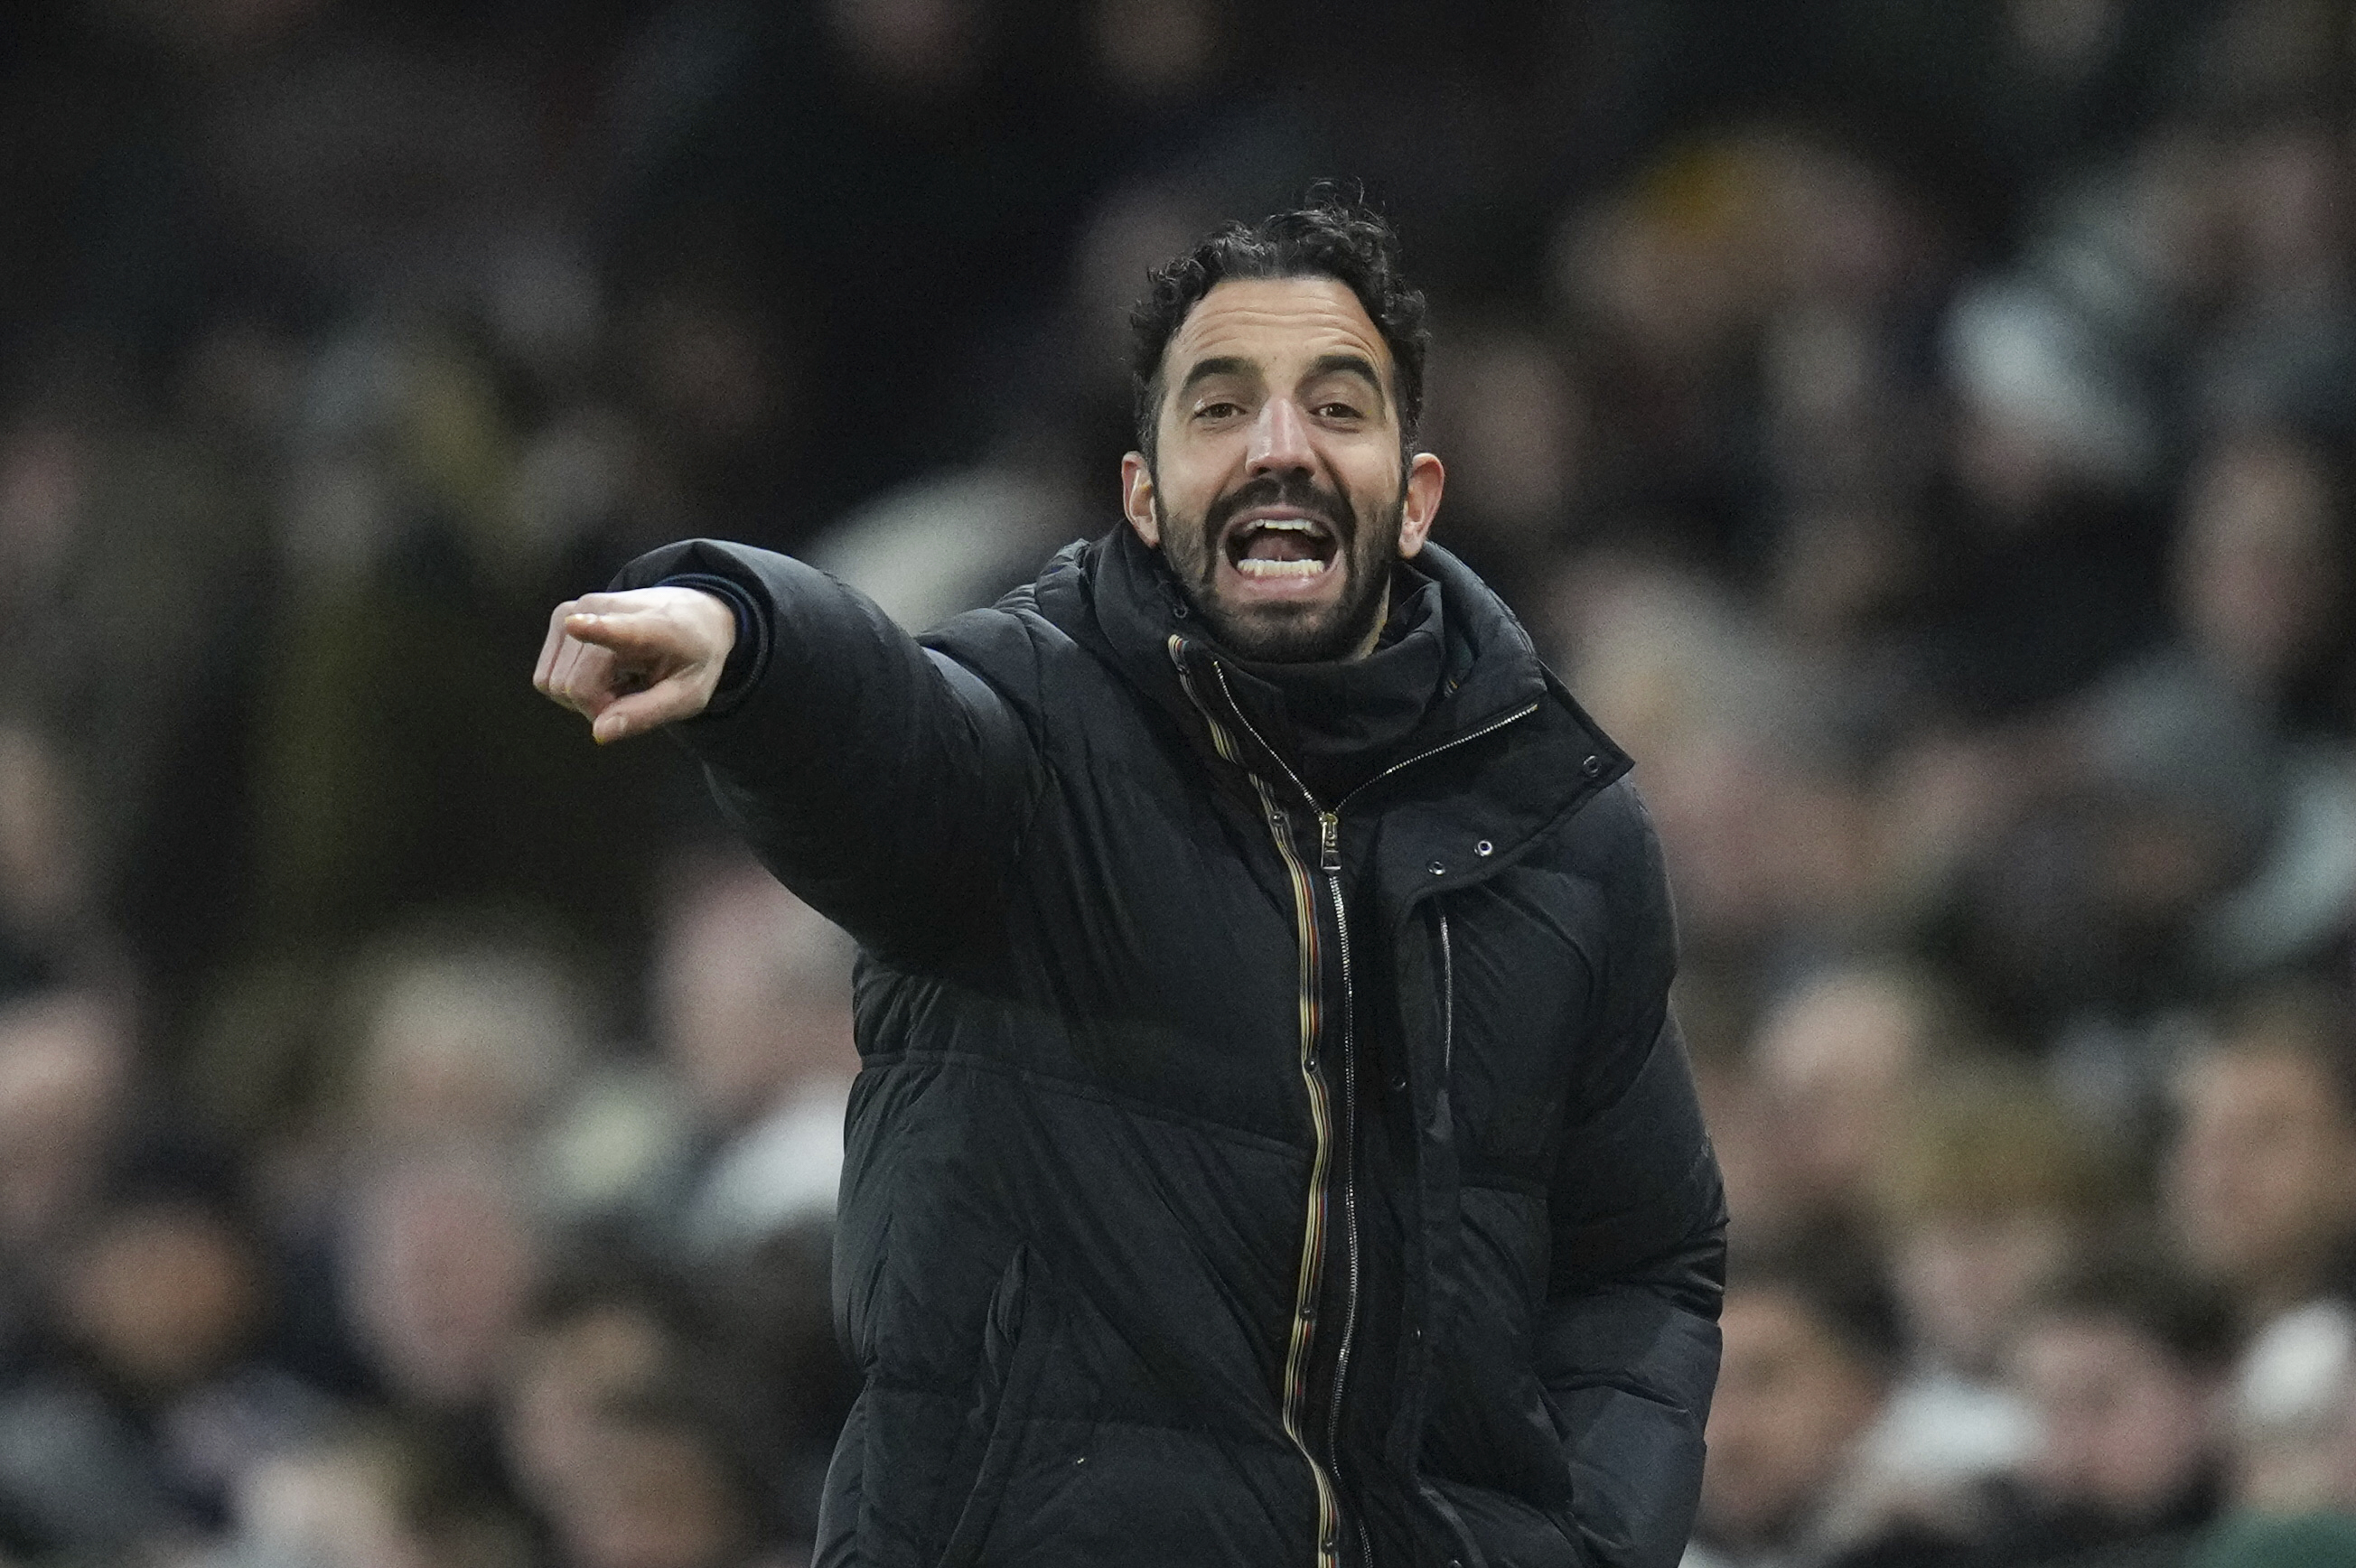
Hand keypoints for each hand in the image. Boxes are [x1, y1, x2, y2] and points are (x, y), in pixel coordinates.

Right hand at [533, 586, 737, 742]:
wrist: (691, 614)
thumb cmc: (692, 657)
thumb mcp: (688, 696)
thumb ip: (646, 714)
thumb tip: (599, 733)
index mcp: (650, 627)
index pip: (616, 628)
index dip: (594, 630)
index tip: (573, 625)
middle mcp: (603, 610)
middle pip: (573, 686)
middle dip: (597, 706)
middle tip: (633, 691)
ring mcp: (575, 610)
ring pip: (554, 684)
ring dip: (585, 696)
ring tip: (621, 677)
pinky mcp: (560, 617)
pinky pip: (547, 676)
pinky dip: (573, 685)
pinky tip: (604, 671)